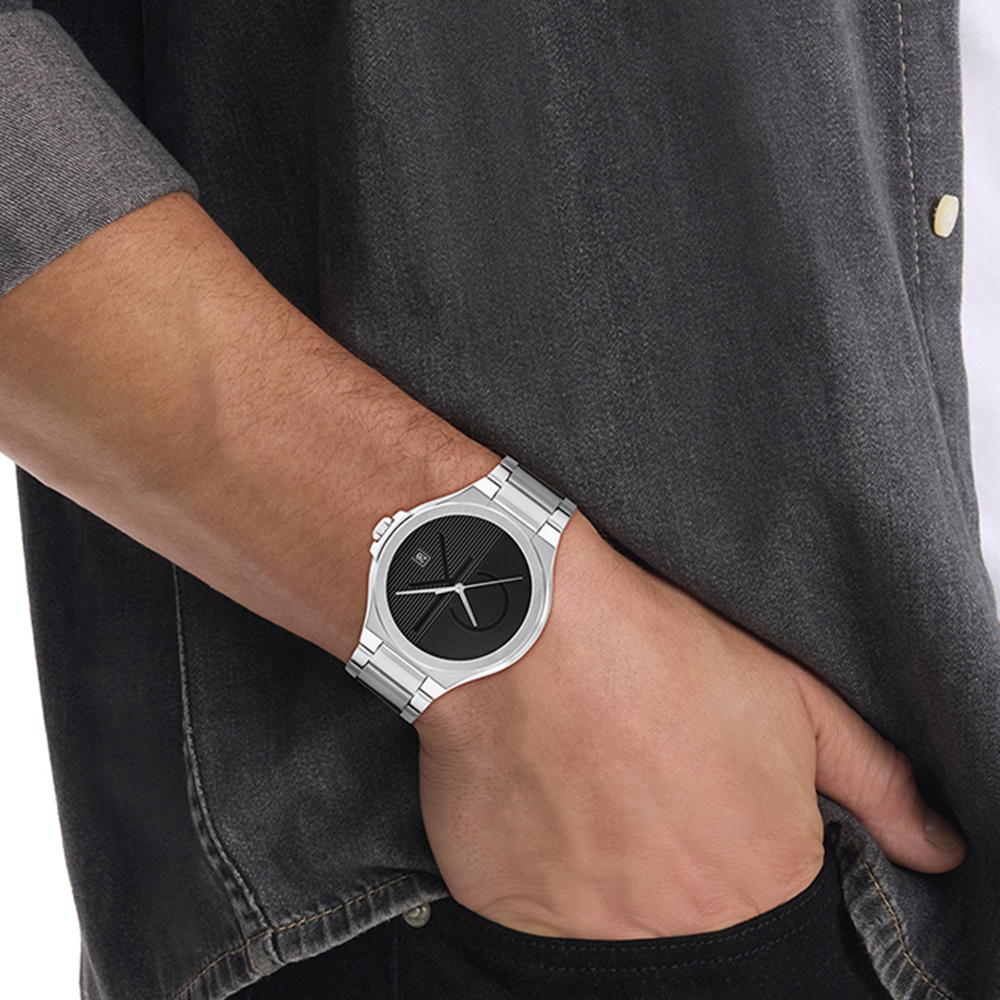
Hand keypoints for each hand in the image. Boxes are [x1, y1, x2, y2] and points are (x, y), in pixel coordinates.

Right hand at [415, 515, 964, 938]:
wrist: (530, 621)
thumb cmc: (661, 649)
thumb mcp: (795, 695)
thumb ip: (879, 783)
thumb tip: (940, 851)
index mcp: (763, 881)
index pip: (769, 897)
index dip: (734, 834)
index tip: (702, 789)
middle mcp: (682, 925)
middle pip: (692, 914)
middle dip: (677, 855)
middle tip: (646, 780)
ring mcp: (587, 927)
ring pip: (613, 916)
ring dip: (610, 865)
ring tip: (595, 782)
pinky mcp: (506, 910)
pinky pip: (540, 911)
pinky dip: (546, 868)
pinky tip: (546, 798)